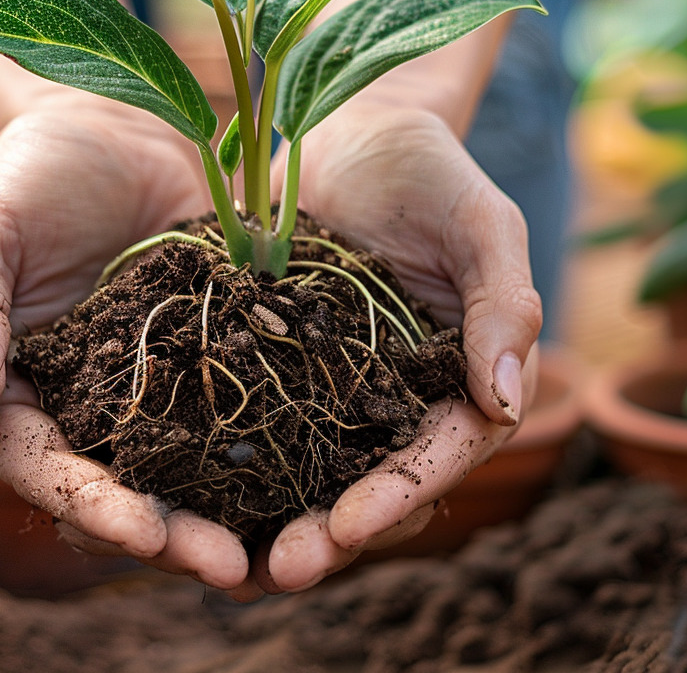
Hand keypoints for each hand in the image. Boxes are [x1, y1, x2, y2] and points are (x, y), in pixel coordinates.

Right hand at [0, 95, 258, 593]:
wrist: (117, 114)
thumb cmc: (31, 171)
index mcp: (22, 394)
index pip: (47, 469)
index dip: (92, 505)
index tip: (144, 532)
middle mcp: (93, 407)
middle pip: (124, 491)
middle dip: (171, 535)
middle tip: (227, 566)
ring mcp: (162, 386)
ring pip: (192, 470)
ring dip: (231, 512)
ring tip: (283, 547)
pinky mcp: (223, 354)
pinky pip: (250, 408)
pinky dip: (280, 448)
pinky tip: (325, 476)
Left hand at [255, 101, 542, 591]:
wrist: (347, 118)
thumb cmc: (430, 166)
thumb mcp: (480, 222)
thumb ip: (502, 304)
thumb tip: (510, 401)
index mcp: (455, 376)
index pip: (438, 451)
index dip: (400, 492)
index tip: (353, 524)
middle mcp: (390, 394)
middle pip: (368, 479)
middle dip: (330, 529)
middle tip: (283, 568)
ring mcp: (326, 381)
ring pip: (304, 464)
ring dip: (271, 514)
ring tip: (227, 561)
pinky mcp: (268, 356)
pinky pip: (246, 413)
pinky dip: (221, 455)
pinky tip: (177, 486)